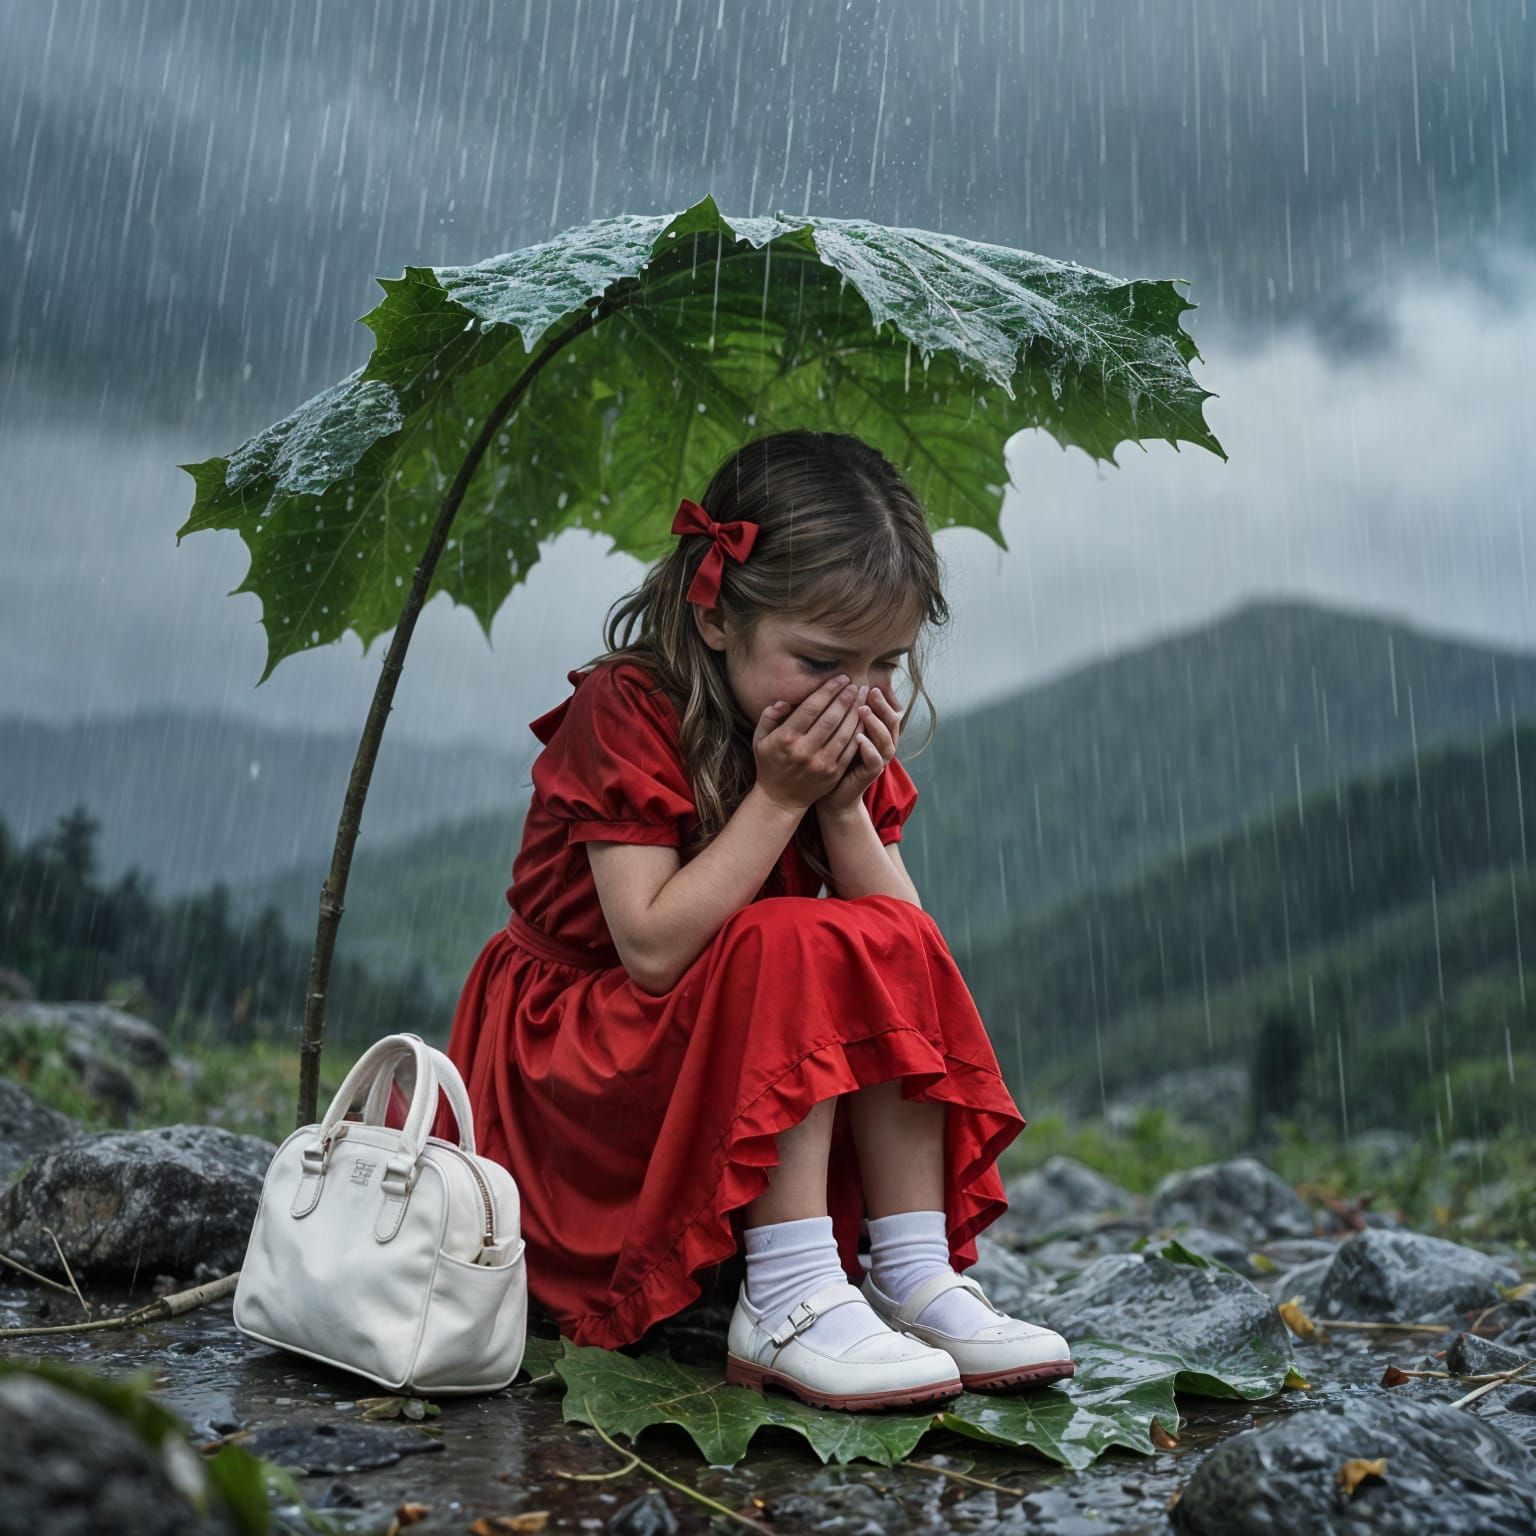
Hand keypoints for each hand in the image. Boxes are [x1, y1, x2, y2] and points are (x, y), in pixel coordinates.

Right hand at [752, 674, 867, 813]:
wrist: (780, 799)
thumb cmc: (770, 763)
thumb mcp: (760, 739)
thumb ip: (769, 716)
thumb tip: (785, 701)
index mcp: (786, 738)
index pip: (811, 708)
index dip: (828, 691)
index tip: (840, 678)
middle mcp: (805, 750)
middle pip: (831, 718)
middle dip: (846, 698)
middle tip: (856, 684)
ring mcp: (822, 763)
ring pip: (845, 732)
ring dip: (856, 712)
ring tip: (863, 697)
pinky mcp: (833, 773)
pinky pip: (850, 748)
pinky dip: (859, 732)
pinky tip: (864, 719)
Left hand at [816, 685, 903, 815]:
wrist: (831, 794)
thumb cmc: (831, 760)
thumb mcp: (836, 733)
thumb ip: (839, 713)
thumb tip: (834, 686)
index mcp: (875, 732)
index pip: (884, 710)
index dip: (879, 696)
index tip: (865, 681)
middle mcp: (881, 744)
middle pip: (892, 721)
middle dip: (881, 705)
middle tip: (869, 690)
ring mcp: (878, 760)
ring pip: (886, 739)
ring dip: (875, 723)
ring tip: (862, 710)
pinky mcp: (870, 775)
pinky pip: (875, 761)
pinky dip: (869, 749)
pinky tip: (858, 739)